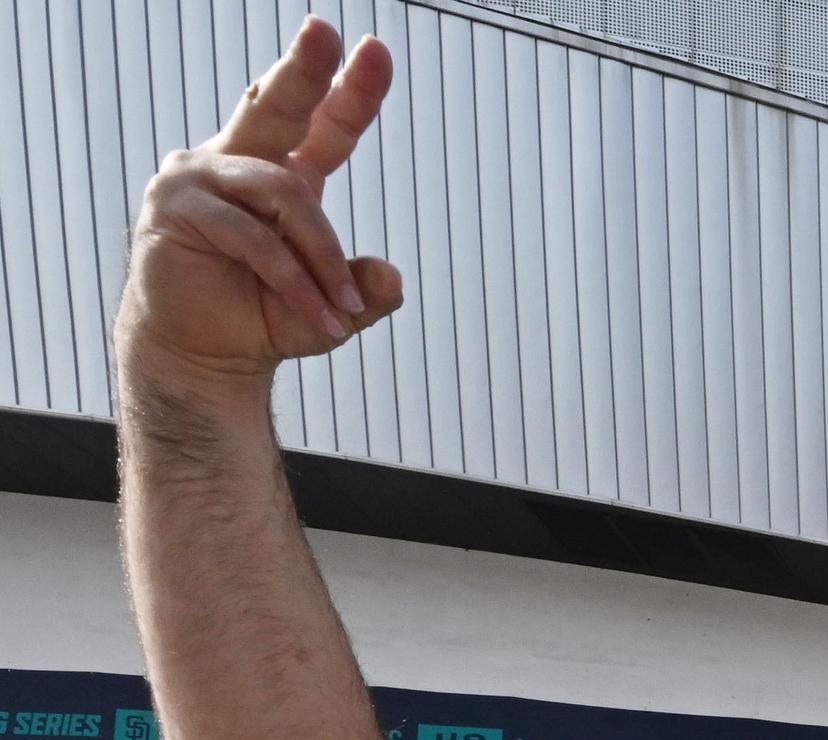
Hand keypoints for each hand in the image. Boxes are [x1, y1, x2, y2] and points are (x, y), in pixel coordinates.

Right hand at [118, 19, 404, 397]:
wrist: (203, 357)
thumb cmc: (263, 319)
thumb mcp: (331, 308)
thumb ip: (363, 291)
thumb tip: (391, 276)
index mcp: (279, 175)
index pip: (321, 126)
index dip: (347, 90)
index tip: (373, 49)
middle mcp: (237, 163)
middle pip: (276, 106)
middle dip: (305, 69)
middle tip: (327, 31)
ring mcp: (199, 177)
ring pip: (286, 194)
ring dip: (323, 257)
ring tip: (342, 307)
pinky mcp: (175, 205)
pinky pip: (256, 236)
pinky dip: (294, 280)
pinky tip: (318, 316)